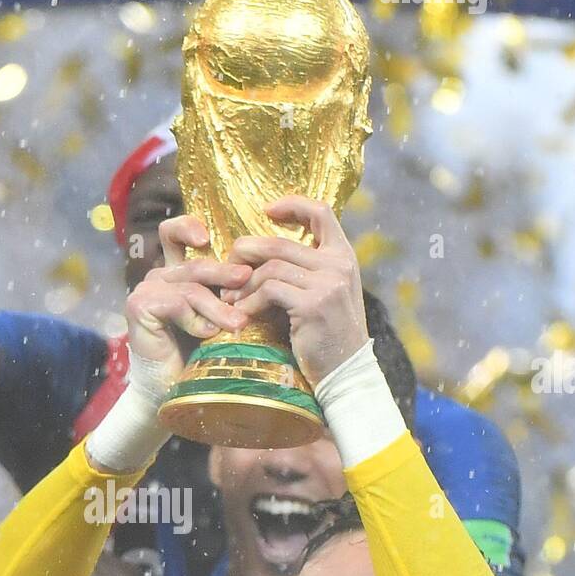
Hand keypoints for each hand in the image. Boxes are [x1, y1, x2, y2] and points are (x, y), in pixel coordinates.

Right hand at [123, 215, 250, 384]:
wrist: (170, 390)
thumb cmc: (198, 356)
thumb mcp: (218, 317)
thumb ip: (229, 294)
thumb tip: (259, 275)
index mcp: (176, 273)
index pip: (175, 234)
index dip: (189, 227)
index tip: (208, 238)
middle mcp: (159, 276)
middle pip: (196, 264)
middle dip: (226, 274)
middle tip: (247, 280)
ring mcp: (146, 290)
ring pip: (192, 287)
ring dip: (218, 307)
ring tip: (238, 324)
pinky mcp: (139, 306)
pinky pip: (177, 304)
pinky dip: (196, 321)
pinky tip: (207, 335)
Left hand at [227, 198, 367, 386]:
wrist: (346, 371)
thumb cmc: (329, 334)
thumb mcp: (328, 293)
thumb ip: (309, 270)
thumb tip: (265, 253)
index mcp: (344, 256)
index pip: (322, 212)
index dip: (293, 204)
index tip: (267, 210)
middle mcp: (339, 264)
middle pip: (281, 244)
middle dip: (248, 253)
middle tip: (228, 266)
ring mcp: (328, 284)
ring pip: (271, 268)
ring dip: (244, 284)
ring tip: (230, 297)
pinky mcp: (313, 305)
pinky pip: (270, 291)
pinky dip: (250, 301)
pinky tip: (242, 313)